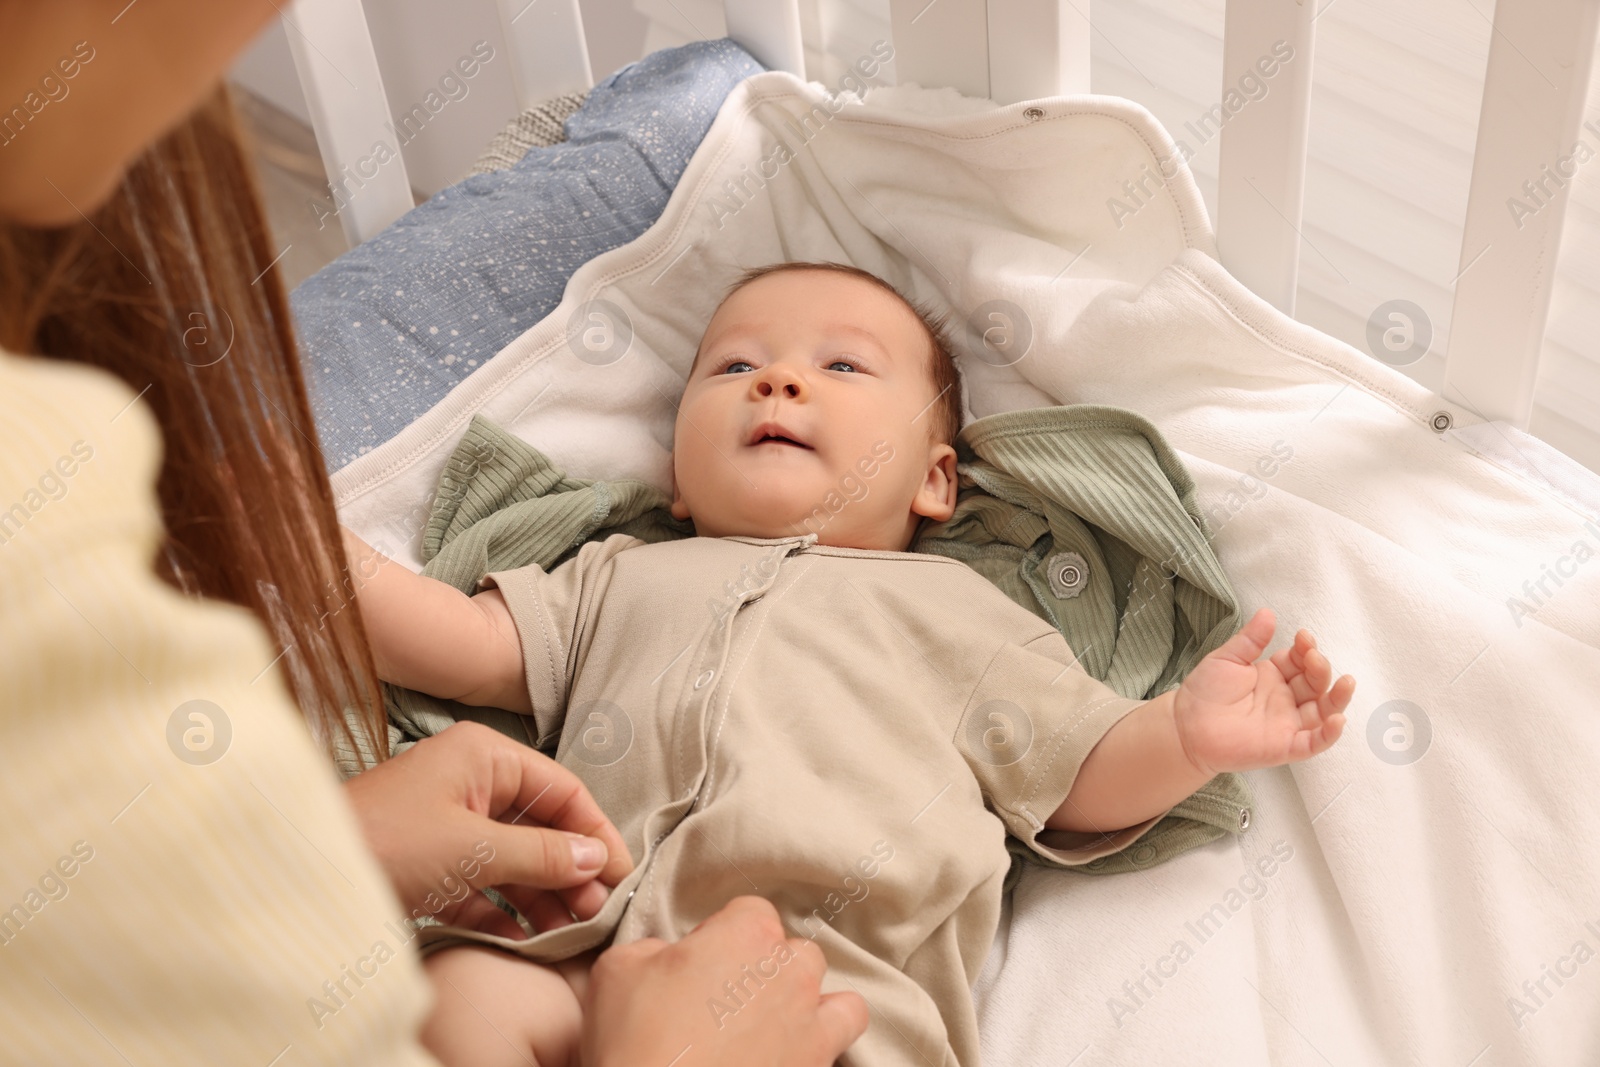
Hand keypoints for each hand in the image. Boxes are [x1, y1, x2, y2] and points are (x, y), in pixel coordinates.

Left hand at [345, 721, 632, 936]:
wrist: (305, 873)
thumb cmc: (385, 840)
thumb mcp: (473, 848)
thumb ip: (540, 854)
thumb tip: (594, 859)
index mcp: (485, 757)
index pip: (562, 790)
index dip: (595, 832)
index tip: (621, 874)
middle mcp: (472, 783)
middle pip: (542, 826)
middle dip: (572, 870)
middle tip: (598, 912)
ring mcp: (451, 824)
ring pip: (516, 859)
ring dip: (545, 896)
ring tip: (572, 932)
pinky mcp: (433, 863)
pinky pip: (485, 885)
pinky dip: (507, 911)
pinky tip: (529, 940)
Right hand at [580, 896, 868, 1066]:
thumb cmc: (637, 1043)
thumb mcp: (617, 971)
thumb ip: (652, 947)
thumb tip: (668, 957)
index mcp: (745, 934)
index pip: (749, 911)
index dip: (723, 935)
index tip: (700, 964)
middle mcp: (789, 970)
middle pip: (791, 951)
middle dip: (765, 969)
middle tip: (724, 1001)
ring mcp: (811, 1020)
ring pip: (829, 990)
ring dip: (805, 1000)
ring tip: (771, 1026)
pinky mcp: (819, 1062)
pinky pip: (847, 1031)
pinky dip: (829, 1035)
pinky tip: (797, 1049)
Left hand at [1173, 608, 1354, 777]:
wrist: (1185, 726)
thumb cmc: (1204, 692)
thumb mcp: (1227, 659)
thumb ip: (1250, 640)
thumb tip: (1268, 613)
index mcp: (1273, 676)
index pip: (1300, 661)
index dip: (1305, 649)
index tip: (1303, 637)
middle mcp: (1285, 699)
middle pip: (1315, 683)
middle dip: (1319, 668)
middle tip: (1311, 657)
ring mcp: (1287, 723)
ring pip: (1323, 711)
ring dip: (1338, 697)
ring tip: (1347, 682)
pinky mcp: (1284, 747)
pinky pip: (1313, 742)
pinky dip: (1329, 734)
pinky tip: (1338, 720)